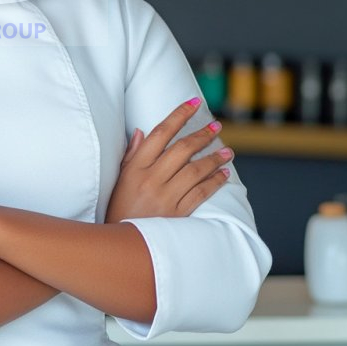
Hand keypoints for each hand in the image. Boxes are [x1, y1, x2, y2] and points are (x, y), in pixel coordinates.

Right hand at [106, 98, 231, 221]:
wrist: (120, 242)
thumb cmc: (119, 206)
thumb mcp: (120, 177)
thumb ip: (132, 153)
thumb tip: (143, 131)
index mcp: (136, 166)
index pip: (161, 133)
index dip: (178, 115)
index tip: (193, 104)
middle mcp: (151, 178)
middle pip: (182, 149)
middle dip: (202, 135)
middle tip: (216, 126)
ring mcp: (165, 197)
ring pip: (195, 171)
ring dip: (213, 158)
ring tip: (227, 151)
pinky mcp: (177, 215)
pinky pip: (200, 194)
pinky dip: (214, 182)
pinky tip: (223, 174)